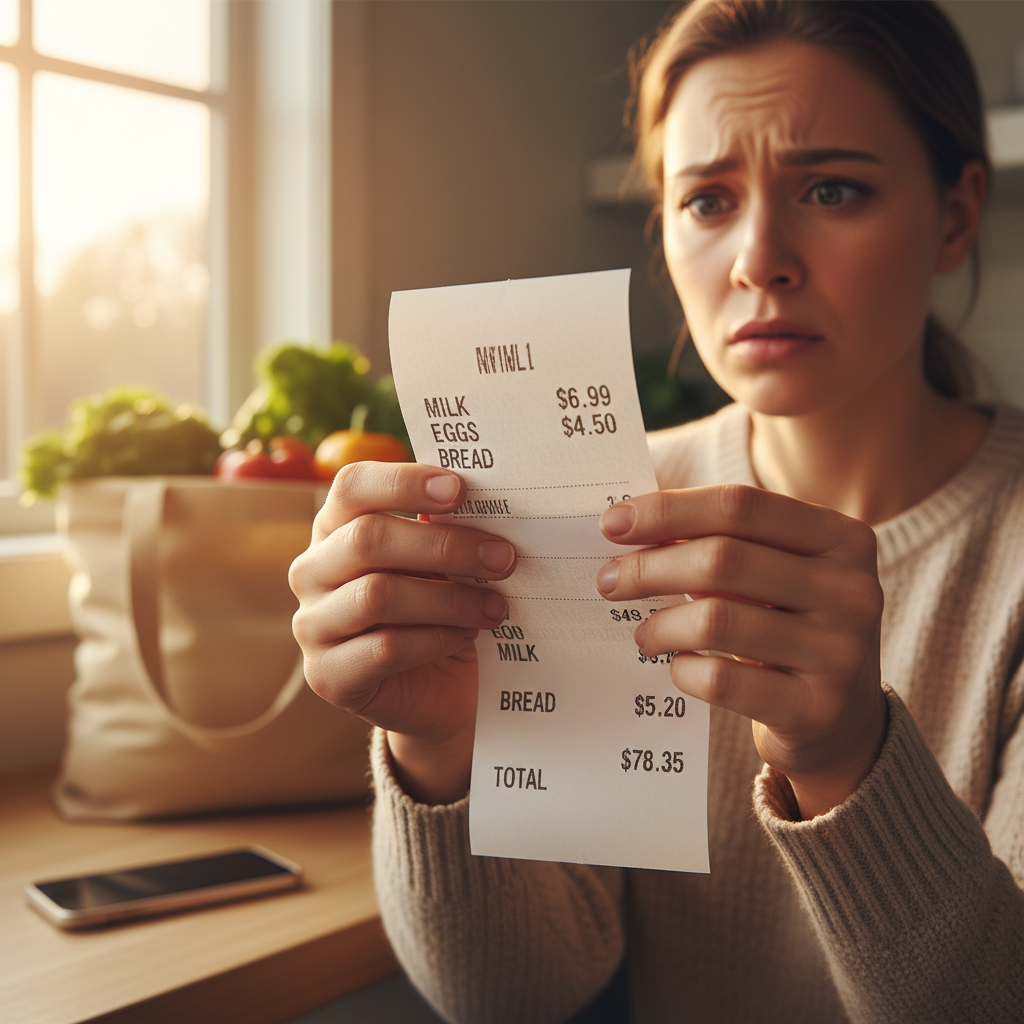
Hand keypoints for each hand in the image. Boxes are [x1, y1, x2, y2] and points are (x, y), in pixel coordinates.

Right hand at [288, 461, 516, 803]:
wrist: (438, 689)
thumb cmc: (438, 608)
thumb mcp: (444, 562)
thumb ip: (447, 527)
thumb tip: (486, 499)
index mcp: (336, 527)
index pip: (352, 486)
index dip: (403, 482)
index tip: (460, 489)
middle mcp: (312, 571)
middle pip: (367, 539)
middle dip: (444, 546)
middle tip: (503, 557)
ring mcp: (312, 625)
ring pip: (377, 596)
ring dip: (449, 600)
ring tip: (496, 607)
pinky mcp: (328, 675)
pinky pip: (385, 649)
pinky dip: (437, 639)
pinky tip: (467, 636)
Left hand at [597, 484, 886, 818]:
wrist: (843, 719)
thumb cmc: (788, 626)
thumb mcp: (774, 573)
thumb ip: (720, 541)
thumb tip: (628, 523)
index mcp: (842, 537)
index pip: (740, 505)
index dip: (668, 509)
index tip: (613, 523)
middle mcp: (852, 590)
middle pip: (723, 559)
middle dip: (650, 567)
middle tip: (609, 580)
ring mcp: (841, 653)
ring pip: (717, 621)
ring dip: (661, 625)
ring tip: (643, 633)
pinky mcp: (817, 710)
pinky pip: (722, 681)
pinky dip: (683, 670)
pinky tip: (678, 667)